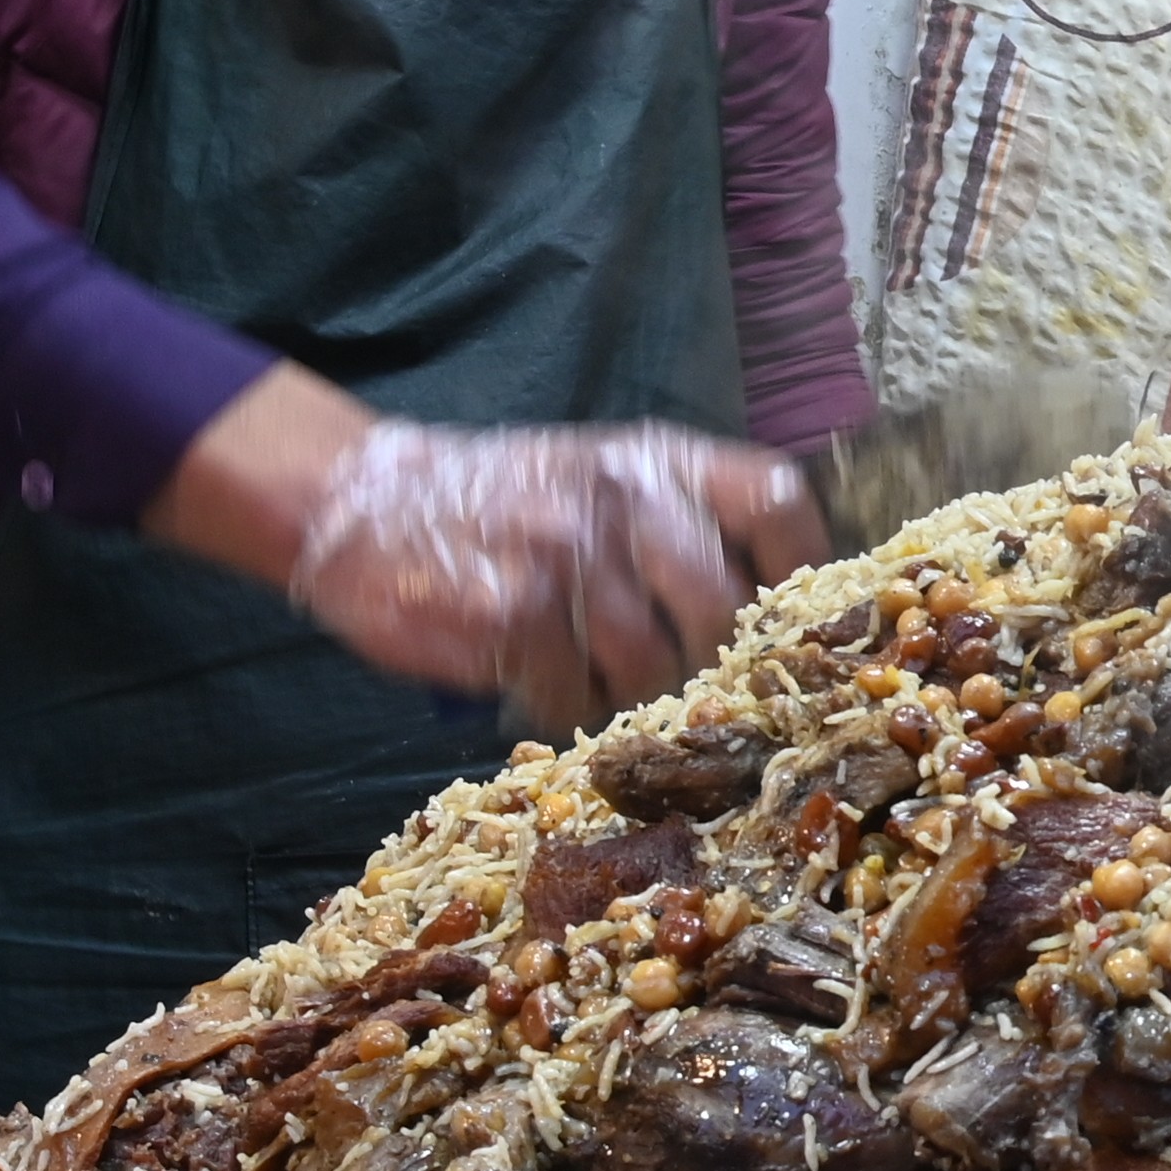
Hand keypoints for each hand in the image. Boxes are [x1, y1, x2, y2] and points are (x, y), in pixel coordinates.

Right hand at [277, 418, 819, 729]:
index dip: (804, 566)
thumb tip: (774, 604)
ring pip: (653, 664)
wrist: (366, 499)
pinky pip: (575, 695)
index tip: (800, 619)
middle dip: (715, 662)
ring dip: (639, 696)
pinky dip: (569, 709)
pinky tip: (548, 690)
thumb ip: (681, 517)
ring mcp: (568, 558)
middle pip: (722, 604)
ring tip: (608, 687)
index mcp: (659, 461)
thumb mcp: (602, 474)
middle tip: (694, 688)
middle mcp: (624, 501)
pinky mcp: (513, 616)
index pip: (774, 501)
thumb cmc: (505, 499)